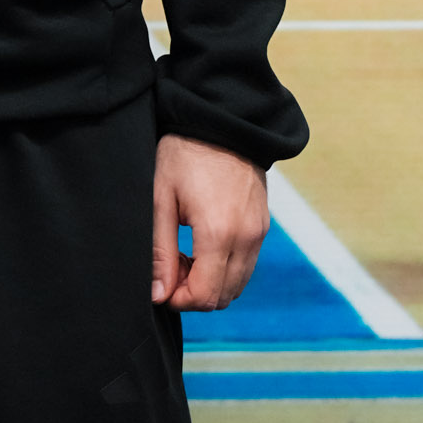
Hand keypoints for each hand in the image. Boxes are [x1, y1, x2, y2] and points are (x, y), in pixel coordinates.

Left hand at [151, 134, 266, 311]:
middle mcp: (247, 238)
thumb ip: (160, 250)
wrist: (222, 121)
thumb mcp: (160, 199)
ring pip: (237, 284)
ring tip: (183, 255)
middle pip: (224, 296)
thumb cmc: (183, 155)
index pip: (206, 296)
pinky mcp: (263, 226)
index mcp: (219, 233)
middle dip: (193, 294)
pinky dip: (224, 269)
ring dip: (210, 282)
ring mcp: (259, 233)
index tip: (160, 286)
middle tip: (168, 268)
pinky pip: (246, 265)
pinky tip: (201, 245)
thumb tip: (159, 294)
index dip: (179, 300)